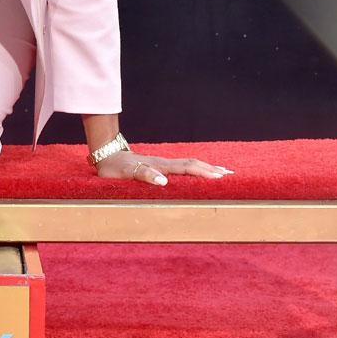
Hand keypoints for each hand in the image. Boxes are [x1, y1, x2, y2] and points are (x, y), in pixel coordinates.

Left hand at [95, 150, 233, 185]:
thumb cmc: (115, 168)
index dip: (202, 173)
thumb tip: (164, 181)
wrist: (106, 155)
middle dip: (210, 169)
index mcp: (159, 166)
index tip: (219, 177)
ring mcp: (162, 163)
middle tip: (230, 175)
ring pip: (188, 164)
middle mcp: (164, 163)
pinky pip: (182, 166)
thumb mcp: (126, 174)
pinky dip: (195, 168)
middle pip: (191, 164)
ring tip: (223, 172)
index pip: (185, 169)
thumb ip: (144, 176)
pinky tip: (200, 172)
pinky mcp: (160, 165)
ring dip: (206, 168)